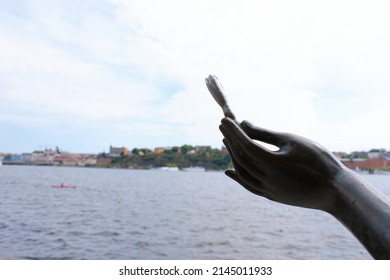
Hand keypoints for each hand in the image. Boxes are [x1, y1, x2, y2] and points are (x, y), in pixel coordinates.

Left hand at [219, 117, 344, 211]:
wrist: (336, 191)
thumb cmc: (318, 161)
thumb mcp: (292, 142)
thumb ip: (266, 134)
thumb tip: (244, 124)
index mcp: (273, 164)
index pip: (246, 145)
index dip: (234, 132)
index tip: (224, 120)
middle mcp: (267, 180)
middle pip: (241, 159)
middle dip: (230, 141)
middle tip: (223, 127)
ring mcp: (269, 190)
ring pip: (242, 173)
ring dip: (232, 157)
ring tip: (226, 142)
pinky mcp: (272, 197)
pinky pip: (249, 186)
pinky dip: (238, 177)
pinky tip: (229, 171)